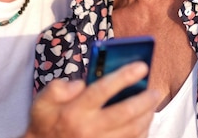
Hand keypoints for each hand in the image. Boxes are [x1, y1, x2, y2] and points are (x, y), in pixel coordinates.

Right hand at [24, 61, 158, 137]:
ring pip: (132, 130)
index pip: (102, 89)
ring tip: (153, 103)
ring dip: (147, 116)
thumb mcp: (42, 102)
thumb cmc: (46, 122)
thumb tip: (80, 83)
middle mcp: (89, 128)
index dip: (124, 76)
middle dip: (145, 99)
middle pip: (125, 112)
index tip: (142, 66)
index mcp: (74, 111)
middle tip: (155, 90)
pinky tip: (145, 122)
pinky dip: (142, 132)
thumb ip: (58, 88)